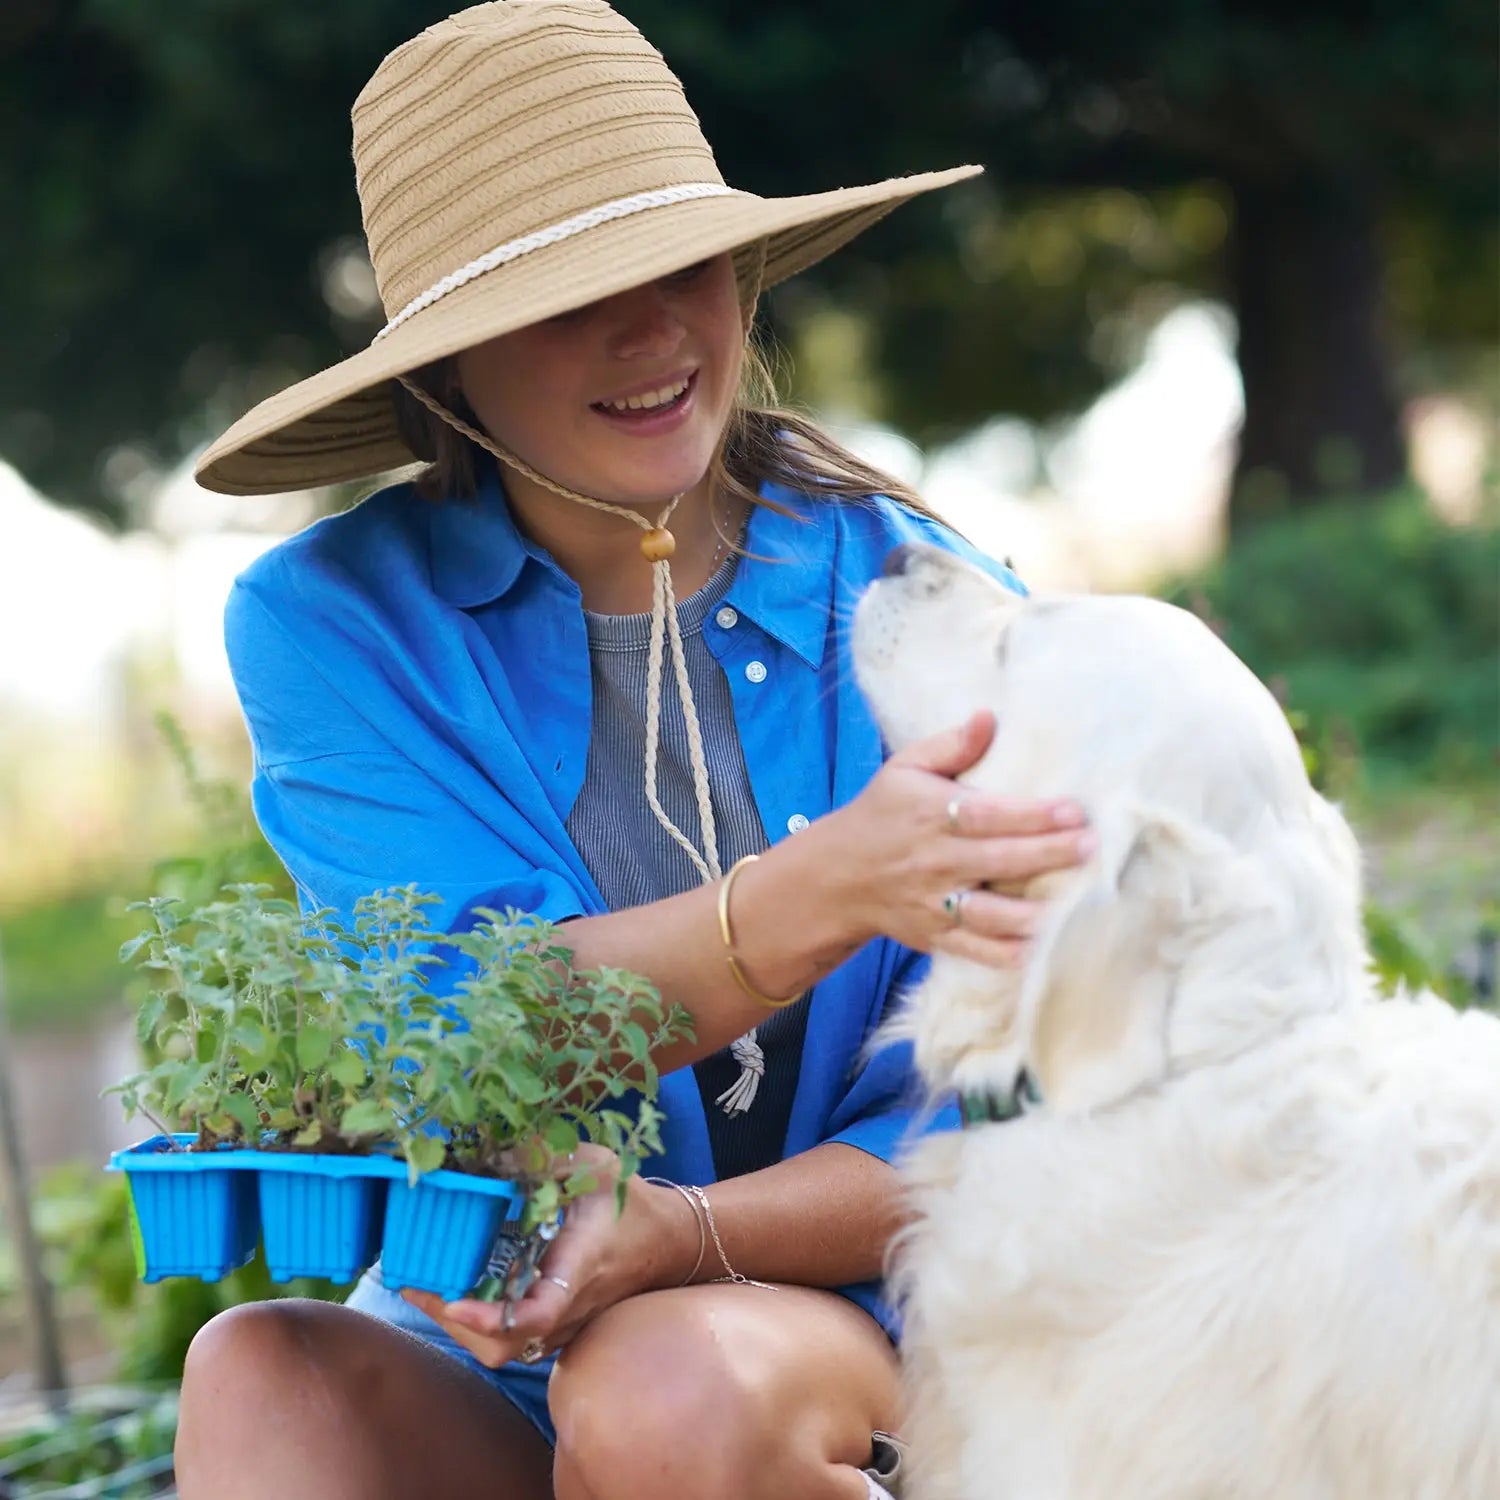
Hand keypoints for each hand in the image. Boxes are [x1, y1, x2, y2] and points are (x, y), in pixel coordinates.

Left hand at [400, 1146, 699, 1368]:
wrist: (668, 1241)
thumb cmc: (629, 1201)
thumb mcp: (593, 1164)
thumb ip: (542, 1156)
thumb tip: (484, 1154)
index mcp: (579, 1266)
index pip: (536, 1312)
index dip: (491, 1316)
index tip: (453, 1301)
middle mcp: (567, 1306)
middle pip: (503, 1344)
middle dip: (452, 1321)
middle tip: (412, 1280)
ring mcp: (561, 1322)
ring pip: (500, 1347)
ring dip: (456, 1321)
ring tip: (420, 1280)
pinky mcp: (556, 1324)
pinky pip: (508, 1336)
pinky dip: (472, 1317)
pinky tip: (451, 1283)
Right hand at [827, 709, 1093, 966]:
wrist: (837, 877)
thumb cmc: (882, 813)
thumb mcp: (904, 768)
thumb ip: (950, 745)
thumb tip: (988, 717)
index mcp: (931, 815)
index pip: (986, 815)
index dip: (1031, 814)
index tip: (1072, 810)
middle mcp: (935, 862)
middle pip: (999, 861)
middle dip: (1048, 855)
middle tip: (1090, 846)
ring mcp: (935, 904)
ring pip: (991, 915)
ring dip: (1035, 912)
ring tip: (1074, 901)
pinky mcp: (936, 937)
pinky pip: (977, 950)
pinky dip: (1009, 953)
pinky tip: (1041, 944)